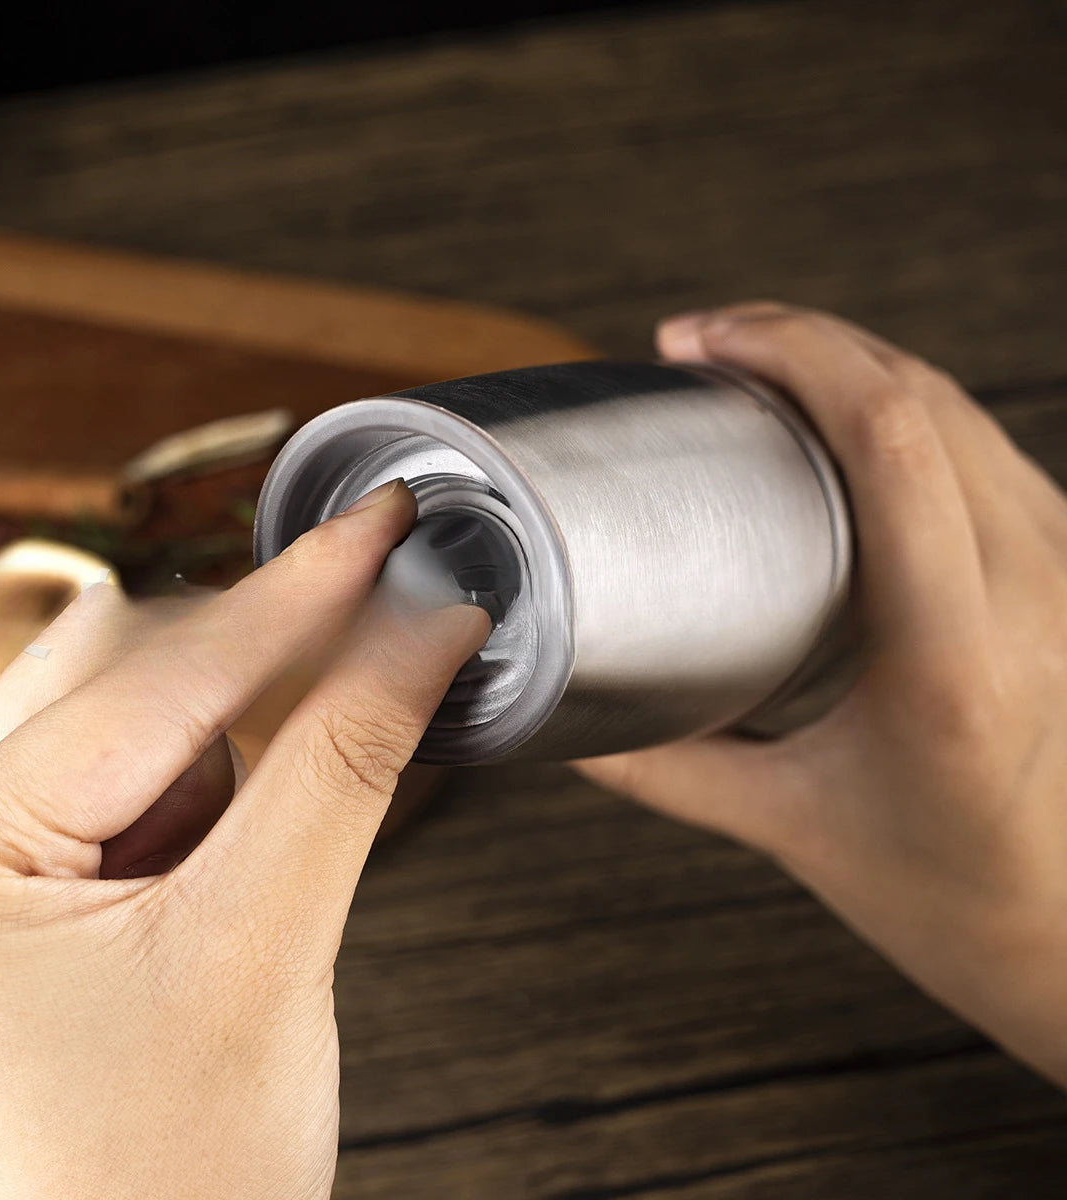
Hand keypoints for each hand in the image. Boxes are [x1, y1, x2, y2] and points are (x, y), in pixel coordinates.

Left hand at [0, 480, 488, 1199]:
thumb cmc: (190, 1162)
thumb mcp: (274, 941)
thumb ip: (348, 760)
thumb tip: (427, 626)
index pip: (153, 688)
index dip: (289, 598)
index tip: (380, 525)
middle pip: (129, 676)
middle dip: (263, 650)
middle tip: (383, 599)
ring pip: (141, 711)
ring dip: (244, 719)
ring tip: (285, 811)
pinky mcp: (54, 875)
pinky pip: (149, 767)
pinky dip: (230, 764)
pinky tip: (259, 821)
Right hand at [577, 302, 1066, 1085]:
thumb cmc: (943, 890)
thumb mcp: (786, 825)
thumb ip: (660, 768)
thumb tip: (563, 717)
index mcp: (954, 662)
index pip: (893, 443)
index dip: (793, 353)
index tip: (696, 346)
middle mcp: (1033, 597)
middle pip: (922, 396)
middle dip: (801, 340)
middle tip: (699, 343)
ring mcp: (1065, 573)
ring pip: (957, 406)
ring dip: (851, 362)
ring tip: (752, 366)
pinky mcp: (1066, 567)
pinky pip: (981, 445)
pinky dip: (897, 405)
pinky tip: (833, 415)